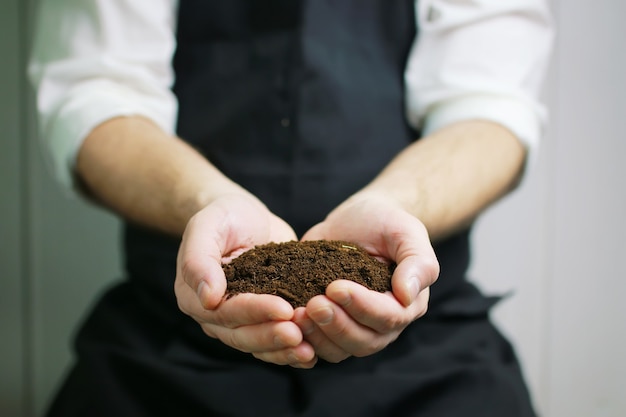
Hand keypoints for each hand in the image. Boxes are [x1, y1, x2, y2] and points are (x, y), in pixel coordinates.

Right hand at [175, 194, 316, 367]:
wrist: (245, 216)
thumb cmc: (223, 217)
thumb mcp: (206, 226)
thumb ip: (198, 259)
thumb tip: (207, 298)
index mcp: (194, 296)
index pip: (226, 311)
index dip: (255, 312)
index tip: (284, 309)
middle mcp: (213, 315)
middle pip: (242, 335)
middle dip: (272, 336)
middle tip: (299, 334)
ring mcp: (238, 320)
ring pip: (258, 345)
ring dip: (282, 350)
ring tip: (308, 350)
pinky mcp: (261, 318)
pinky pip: (272, 342)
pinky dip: (290, 350)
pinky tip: (311, 352)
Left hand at [294, 193, 439, 362]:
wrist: (357, 219)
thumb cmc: (386, 223)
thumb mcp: (406, 232)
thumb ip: (417, 262)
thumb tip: (408, 295)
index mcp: (407, 305)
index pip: (388, 317)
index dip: (361, 306)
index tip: (335, 287)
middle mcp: (383, 323)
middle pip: (363, 341)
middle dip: (337, 325)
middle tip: (313, 304)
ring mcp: (355, 327)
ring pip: (339, 349)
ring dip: (318, 336)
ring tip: (297, 314)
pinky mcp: (330, 324)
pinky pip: (318, 345)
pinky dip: (303, 339)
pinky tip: (286, 322)